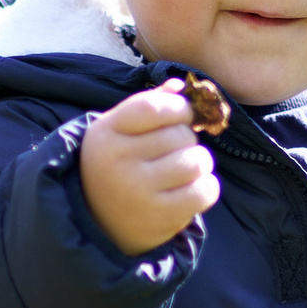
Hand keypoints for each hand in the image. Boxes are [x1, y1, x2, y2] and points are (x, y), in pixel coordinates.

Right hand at [80, 84, 220, 255]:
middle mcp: (118, 162)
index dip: (179, 108)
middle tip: (176, 152)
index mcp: (106, 134)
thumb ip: (148, 104)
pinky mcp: (159, 217)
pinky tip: (193, 189)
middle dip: (188, 139)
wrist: (99, 222)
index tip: (183, 115)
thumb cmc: (117, 166)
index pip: (154, 107)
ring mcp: (138, 191)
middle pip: (180, 135)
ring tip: (187, 169)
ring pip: (196, 162)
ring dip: (200, 163)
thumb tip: (180, 85)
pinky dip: (207, 187)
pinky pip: (203, 191)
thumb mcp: (119, 131)